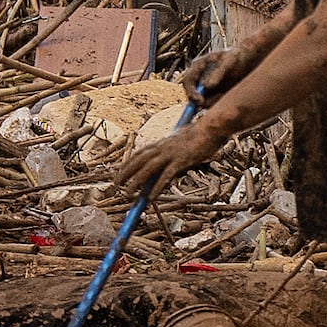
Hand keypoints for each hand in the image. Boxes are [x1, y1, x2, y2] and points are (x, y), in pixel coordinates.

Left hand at [106, 112, 223, 203]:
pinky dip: (157, 187)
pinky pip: (166, 176)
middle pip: (138, 160)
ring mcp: (170, 153)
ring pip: (148, 169)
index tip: (119, 173)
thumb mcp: (181, 143)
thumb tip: (170, 169)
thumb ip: (173, 155)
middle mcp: (162, 147)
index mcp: (161, 142)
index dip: (128, 164)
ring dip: (136, 182)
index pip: (139, 153)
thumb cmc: (199, 135)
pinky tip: (151, 198)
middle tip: (115, 185)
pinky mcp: (181, 160)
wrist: (211, 128)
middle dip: (125, 173)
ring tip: (127, 194)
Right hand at [182, 35, 262, 108]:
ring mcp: (206, 84)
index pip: (188, 80)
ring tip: (224, 95)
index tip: (199, 100)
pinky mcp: (214, 91)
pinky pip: (211, 102)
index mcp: (199, 64)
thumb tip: (206, 86)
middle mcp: (200, 75)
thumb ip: (218, 73)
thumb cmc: (238, 55)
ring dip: (209, 102)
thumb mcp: (229, 62)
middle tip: (207, 106)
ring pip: (201, 99)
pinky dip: (217, 102)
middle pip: (191, 92)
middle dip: (198, 101)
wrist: (249, 59)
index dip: (191, 92)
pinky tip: (226, 96)